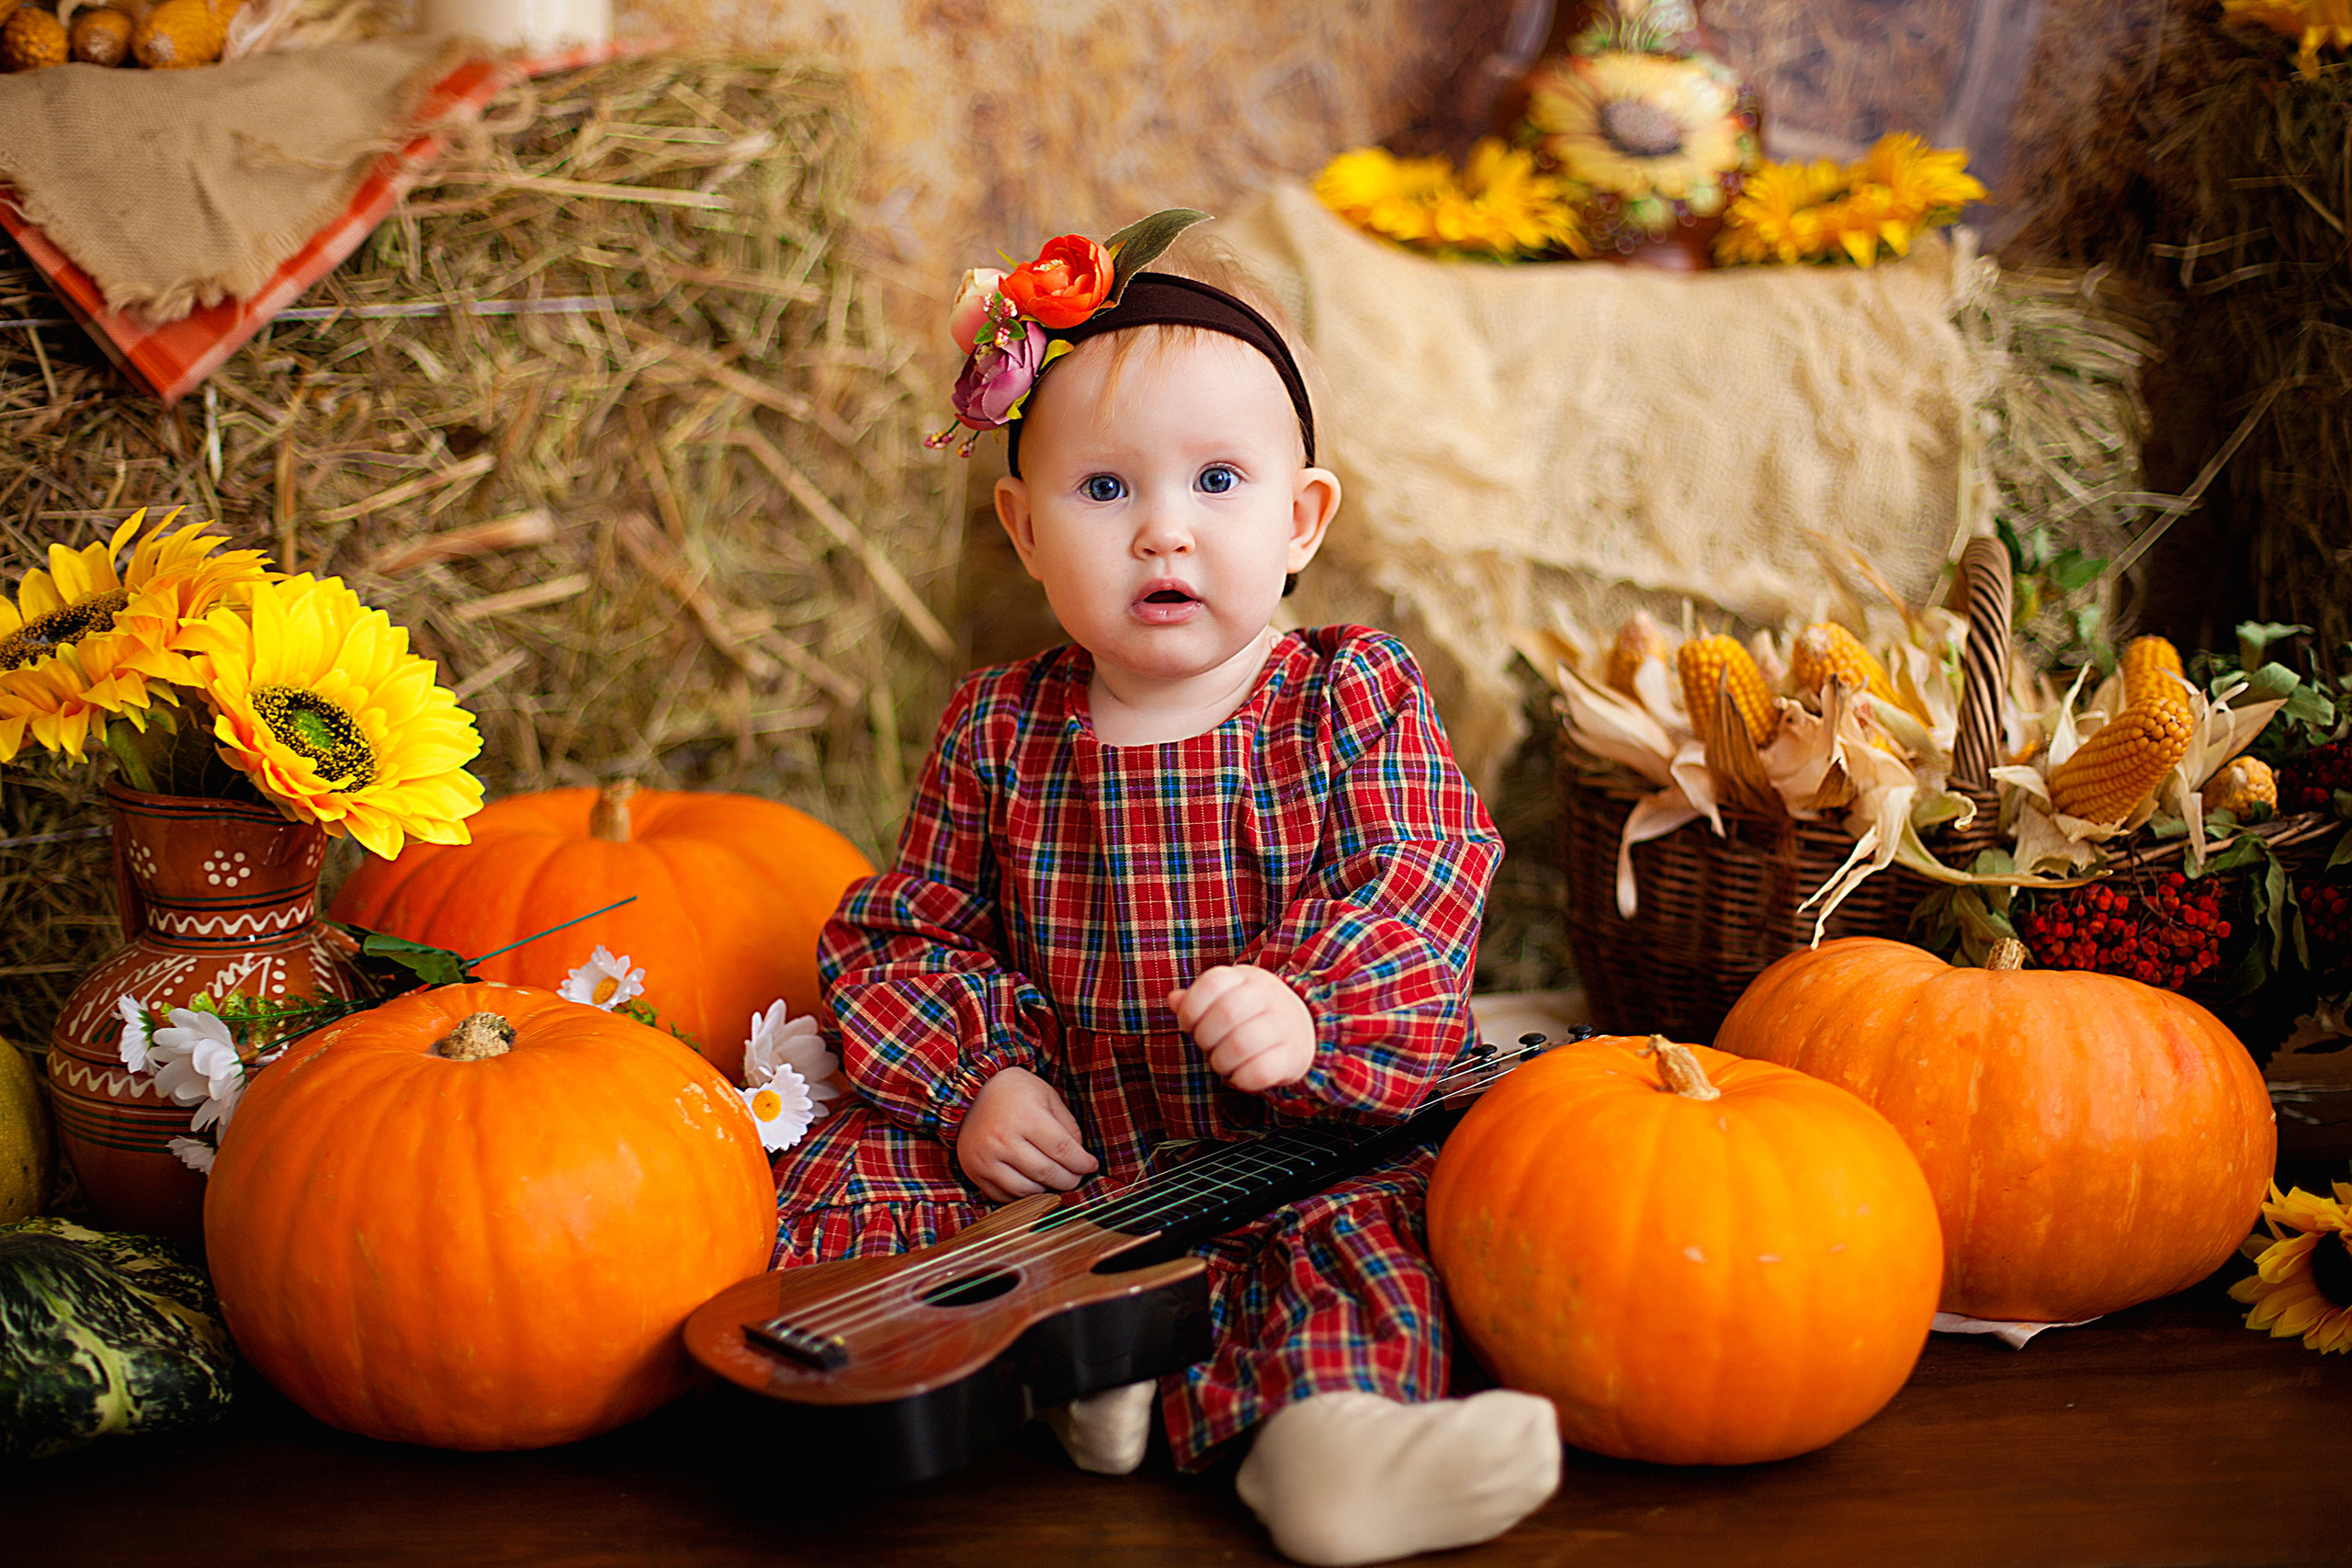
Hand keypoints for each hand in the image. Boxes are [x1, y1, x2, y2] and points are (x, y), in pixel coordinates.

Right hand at [956, 1066, 1099, 1201]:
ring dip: (1046, 1189)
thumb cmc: (1015, 1092)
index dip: (1082, 1163)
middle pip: (1046, 1172)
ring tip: (1054, 1179)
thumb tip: (1080, 1159)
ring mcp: (985, 1157)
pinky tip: (1032, 1182)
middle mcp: (1003, 1139)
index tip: (1091, 1165)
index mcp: (1025, 1116)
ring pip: (1026, 1190)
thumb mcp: (1047, 1096)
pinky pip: (1004, 1196)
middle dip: (1069, 1179)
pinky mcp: (974, 1171)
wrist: (971, 1091)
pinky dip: (1022, 1195)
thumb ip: (1068, 1127)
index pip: (1062, 1150)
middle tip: (1076, 1177)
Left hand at [1168, 965, 1315, 1093]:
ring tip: (1221, 1062)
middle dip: (1204, 1037)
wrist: (1303, 1027)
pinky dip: (1240, 1079)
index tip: (1187, 1025)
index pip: (1213, 982)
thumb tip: (1174, 1000)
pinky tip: (1239, 1075)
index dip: (1191, 1007)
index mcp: (1246, 977)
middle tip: (1206, 1046)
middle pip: (1226, 1013)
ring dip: (1220, 1061)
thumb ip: (1196, 999)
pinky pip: (1260, 1072)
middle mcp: (1269, 995)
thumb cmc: (1250, 1013)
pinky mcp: (1293, 1055)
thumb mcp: (1225, 997)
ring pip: (1242, 1044)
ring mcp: (1285, 1025)